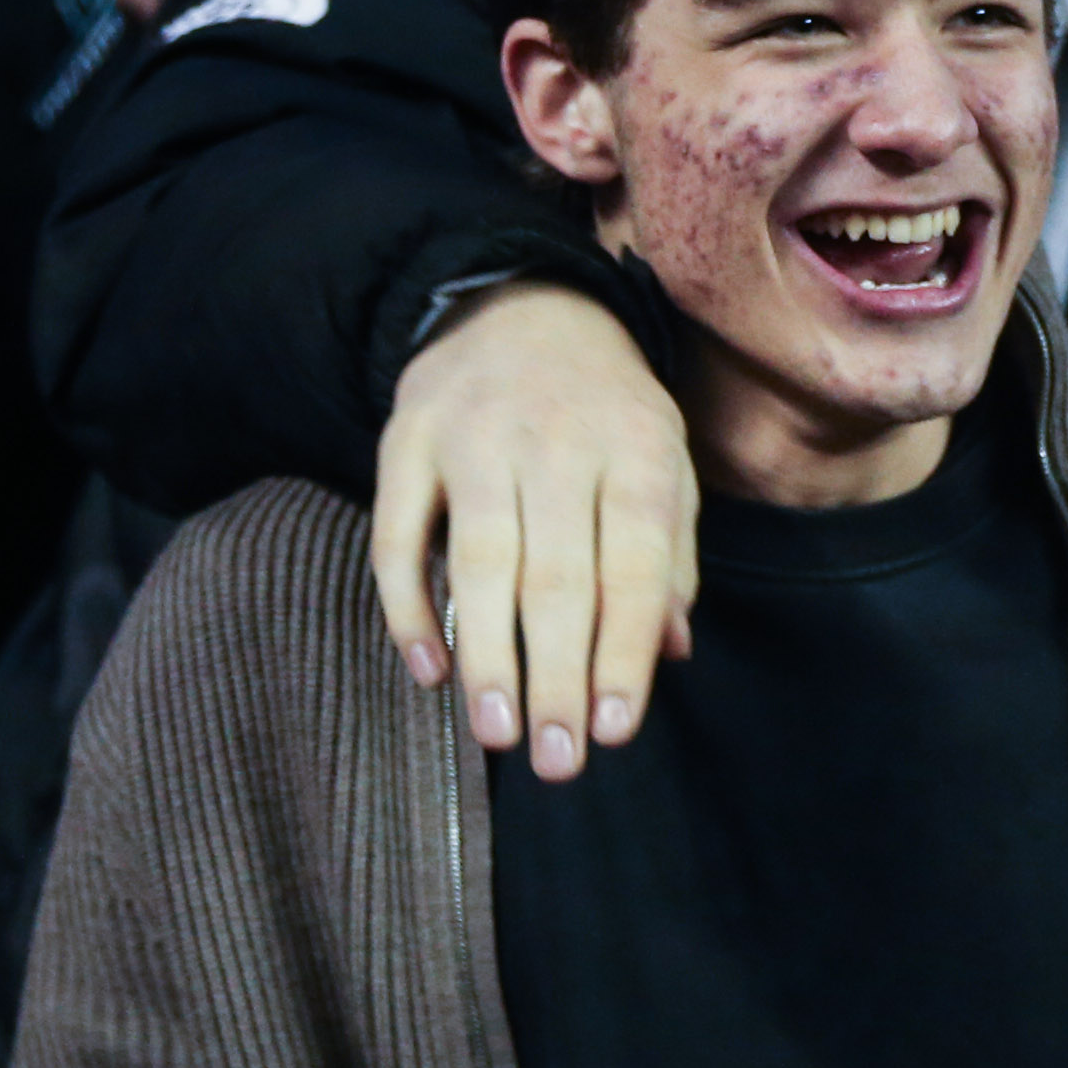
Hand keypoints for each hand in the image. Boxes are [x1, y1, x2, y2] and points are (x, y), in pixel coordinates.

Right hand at [374, 282, 698, 781]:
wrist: (520, 304)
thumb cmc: (606, 409)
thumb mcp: (663, 462)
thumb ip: (669, 555)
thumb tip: (668, 652)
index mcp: (636, 448)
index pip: (634, 565)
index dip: (623, 651)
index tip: (613, 731)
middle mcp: (557, 441)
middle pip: (556, 576)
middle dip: (558, 677)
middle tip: (557, 763)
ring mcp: (475, 437)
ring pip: (479, 562)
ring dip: (487, 657)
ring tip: (498, 734)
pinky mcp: (406, 439)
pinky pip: (398, 535)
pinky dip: (408, 607)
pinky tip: (429, 671)